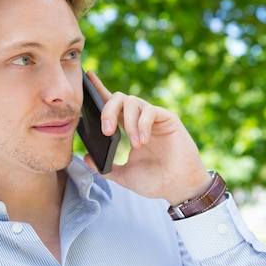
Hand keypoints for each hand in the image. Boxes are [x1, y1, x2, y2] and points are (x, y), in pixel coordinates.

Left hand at [83, 71, 212, 205]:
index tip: (88, 77)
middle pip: (119, 97)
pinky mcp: (168, 119)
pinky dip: (142, 124)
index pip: (112, 104)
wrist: (178, 188)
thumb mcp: (125, 176)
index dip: (99, 89)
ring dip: (128, 122)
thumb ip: (106, 167)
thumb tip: (86, 156)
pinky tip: (143, 141)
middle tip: (106, 131)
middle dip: (108, 110)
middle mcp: (140, 119)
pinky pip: (150, 111)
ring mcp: (154, 118)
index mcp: (129, 127)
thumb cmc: (155, 181)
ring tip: (135, 144)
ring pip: (133, 101)